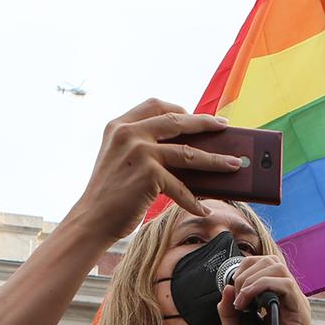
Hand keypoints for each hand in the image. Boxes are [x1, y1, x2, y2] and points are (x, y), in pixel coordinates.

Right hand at [69, 99, 240, 243]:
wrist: (91, 219)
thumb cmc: (109, 194)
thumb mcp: (119, 158)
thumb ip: (142, 145)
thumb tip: (187, 148)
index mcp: (119, 125)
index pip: (155, 105)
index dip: (179, 108)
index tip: (196, 115)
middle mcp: (128, 133)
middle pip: (177, 121)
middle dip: (205, 123)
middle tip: (224, 127)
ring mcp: (139, 151)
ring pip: (189, 152)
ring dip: (215, 160)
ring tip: (233, 165)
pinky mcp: (148, 174)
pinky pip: (180, 186)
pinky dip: (193, 200)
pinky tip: (204, 208)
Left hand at [217, 252, 313, 324]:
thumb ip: (228, 314)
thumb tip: (227, 289)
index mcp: (275, 300)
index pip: (262, 266)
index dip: (243, 269)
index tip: (230, 289)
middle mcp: (287, 298)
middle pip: (270, 261)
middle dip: (246, 270)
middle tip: (235, 293)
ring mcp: (295, 304)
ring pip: (277, 268)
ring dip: (252, 278)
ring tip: (241, 300)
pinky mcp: (299, 313)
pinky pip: (284, 285)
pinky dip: (260, 287)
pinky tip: (247, 304)